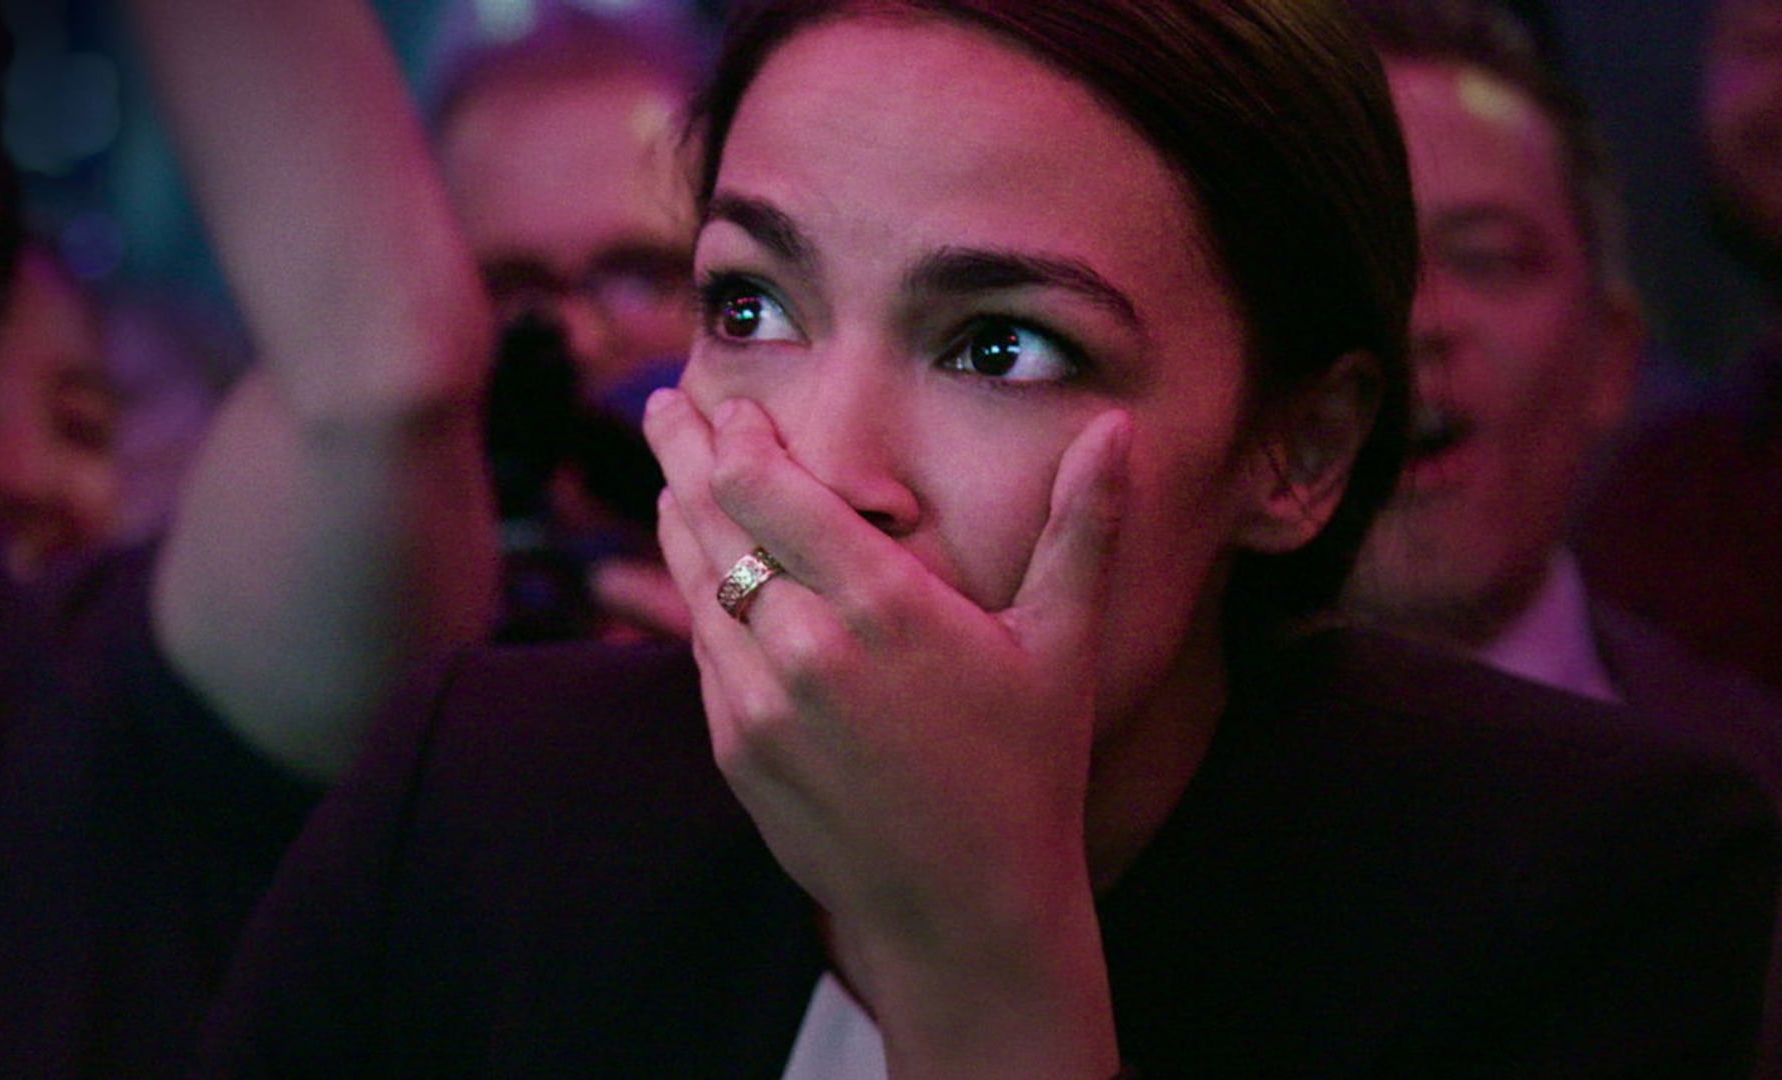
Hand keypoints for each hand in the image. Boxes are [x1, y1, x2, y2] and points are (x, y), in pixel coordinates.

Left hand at [643, 388, 1129, 1078]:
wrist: (966, 910)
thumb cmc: (1028, 772)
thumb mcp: (1062, 643)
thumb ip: (1080, 525)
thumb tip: (1115, 428)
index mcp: (882, 604)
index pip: (772, 490)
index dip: (740, 440)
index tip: (731, 407)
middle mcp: (805, 645)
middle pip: (715, 523)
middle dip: (685, 454)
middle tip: (667, 405)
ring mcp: (760, 703)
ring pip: (698, 586)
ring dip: (680, 521)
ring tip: (669, 475)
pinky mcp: (736, 751)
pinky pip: (704, 654)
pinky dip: (697, 601)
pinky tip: (700, 574)